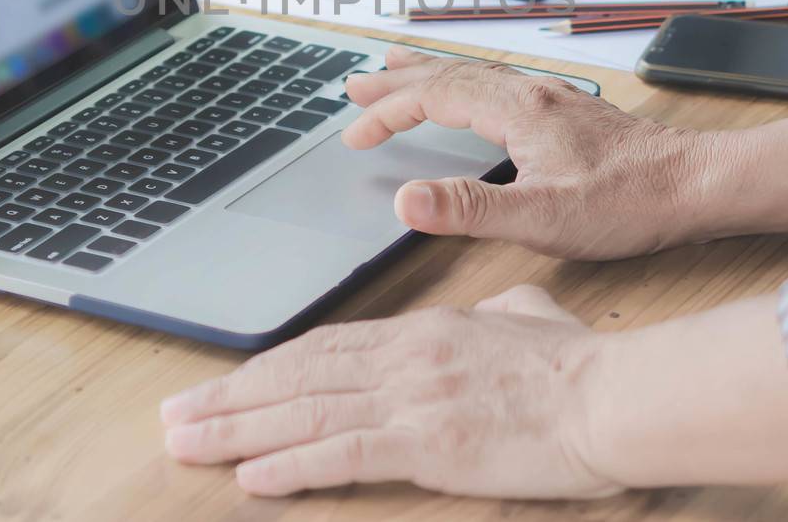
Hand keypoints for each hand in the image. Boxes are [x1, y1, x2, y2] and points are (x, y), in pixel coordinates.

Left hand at [161, 285, 620, 498]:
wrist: (613, 396)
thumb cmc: (579, 363)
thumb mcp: (529, 315)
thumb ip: (500, 312)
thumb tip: (499, 310)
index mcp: (420, 332)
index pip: (322, 349)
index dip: (265, 369)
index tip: (224, 383)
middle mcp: (403, 358)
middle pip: (295, 377)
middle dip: (228, 398)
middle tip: (174, 415)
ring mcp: (411, 399)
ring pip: (303, 411)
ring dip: (237, 430)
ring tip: (186, 444)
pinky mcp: (427, 443)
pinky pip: (342, 452)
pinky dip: (291, 464)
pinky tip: (252, 477)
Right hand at [342, 48, 726, 259]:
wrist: (701, 184)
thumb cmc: (633, 203)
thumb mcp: (544, 218)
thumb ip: (471, 210)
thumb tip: (405, 200)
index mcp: (519, 110)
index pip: (434, 98)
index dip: (388, 113)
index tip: (355, 137)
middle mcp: (533, 93)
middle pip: (449, 74)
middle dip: (398, 81)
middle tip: (356, 86)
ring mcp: (554, 100)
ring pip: (476, 75)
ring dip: (429, 76)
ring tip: (399, 73)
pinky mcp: (571, 114)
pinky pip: (500, 85)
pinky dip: (466, 85)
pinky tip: (475, 100)